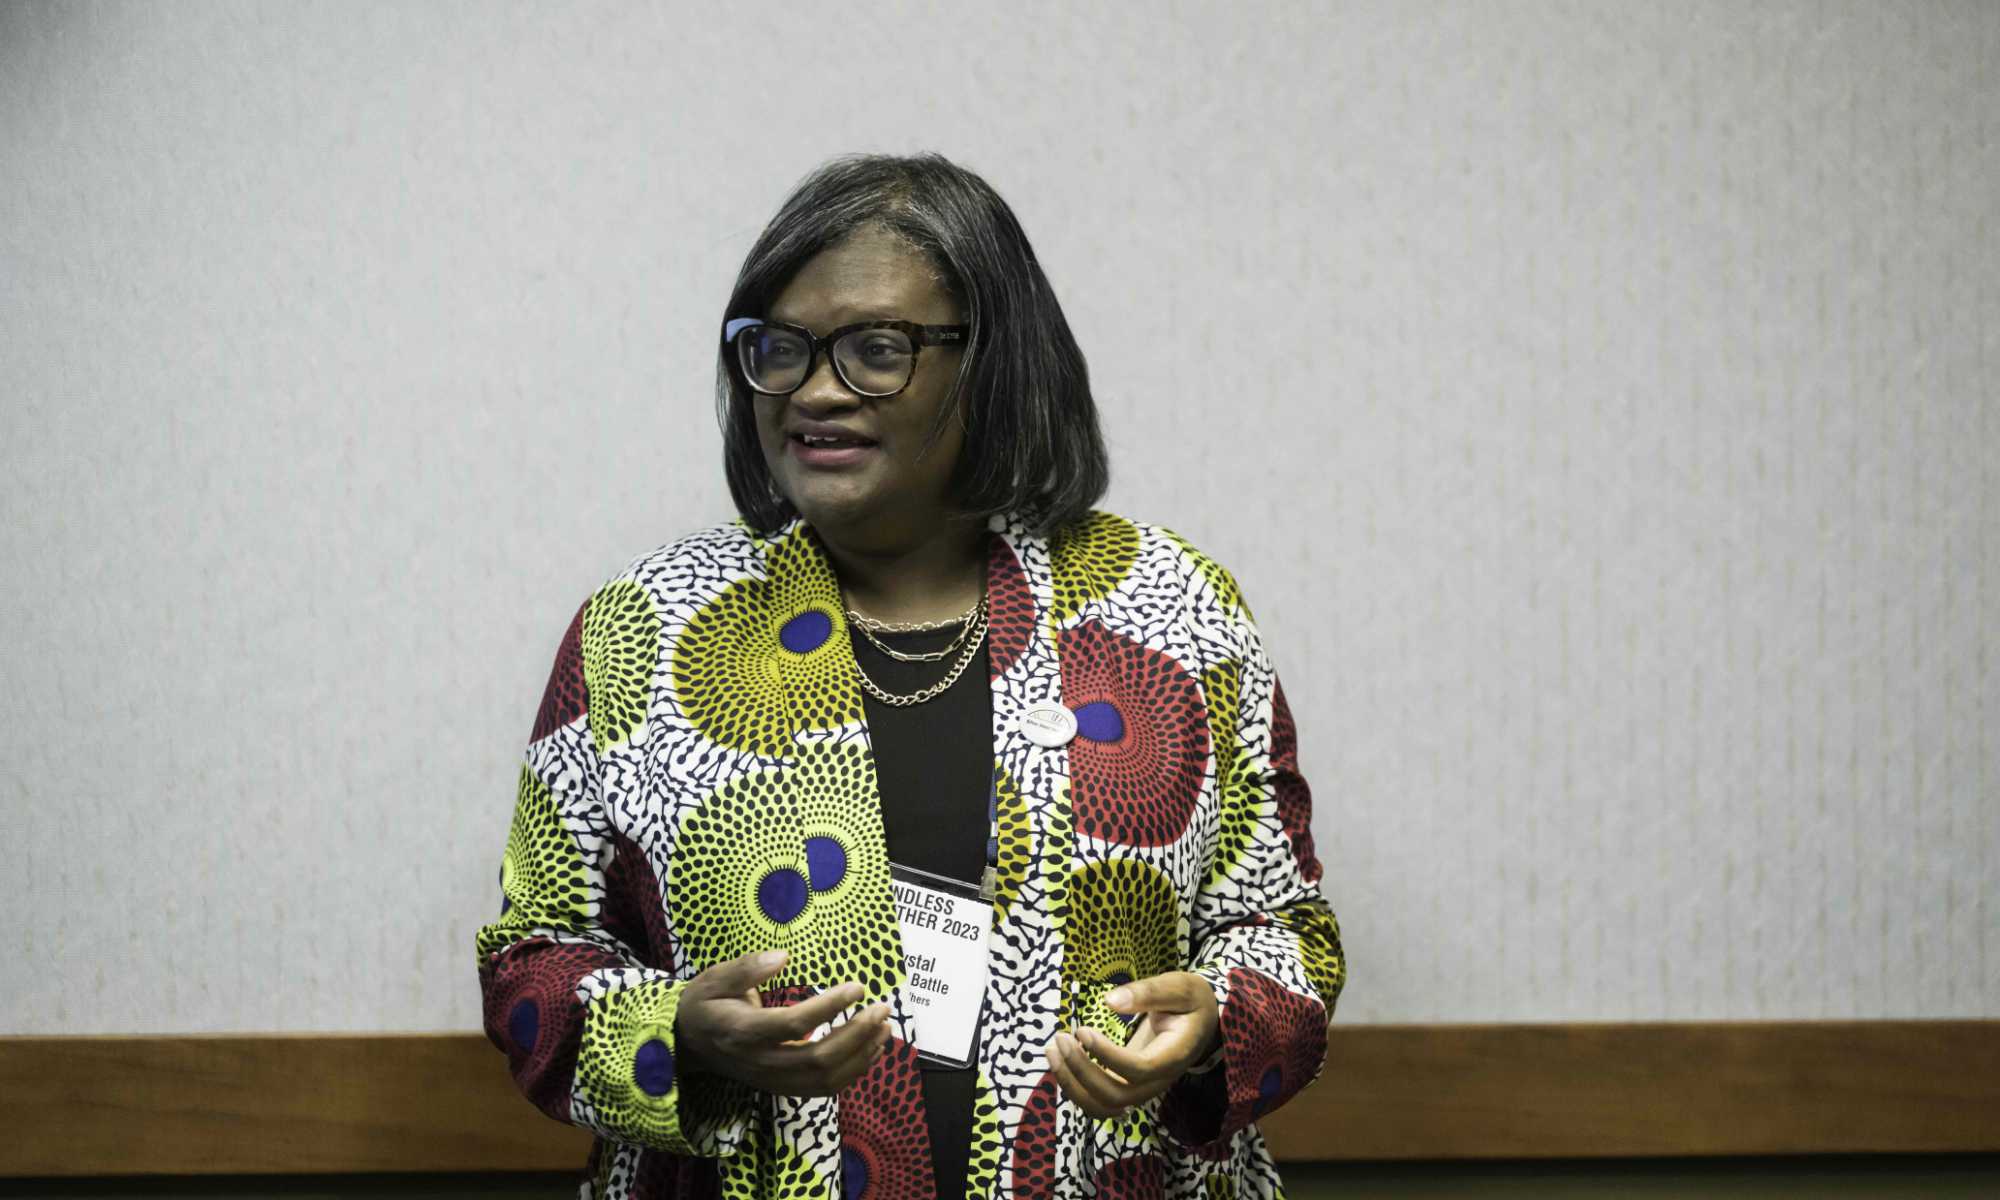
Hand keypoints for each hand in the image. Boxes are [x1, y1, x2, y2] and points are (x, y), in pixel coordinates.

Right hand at [674, 949, 890, 1096]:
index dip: (828, 1007)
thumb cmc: (704, 1005)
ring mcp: (771, 1079)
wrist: (686, 1045)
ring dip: (861, 1056)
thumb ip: (746, 968)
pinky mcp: (781, 1087)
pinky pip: (822, 1089)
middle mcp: (760, 1061)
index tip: (857, 987)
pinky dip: (852, 1072)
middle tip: (881, 1008)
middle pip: (816, 1058)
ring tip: (884, 1028)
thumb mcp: (713, 978)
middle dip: (856, 1034)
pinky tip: (869, 1049)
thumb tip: (782, 956)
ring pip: (824, 1079)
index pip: (792, 1024)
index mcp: (742, 1031)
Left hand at [1045, 971, 1219, 1118]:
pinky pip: (1099, 1101)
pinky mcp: (1128, 1086)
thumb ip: (1148, 992)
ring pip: (1103, 1107)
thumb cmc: (1190, 1001)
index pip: (1138, 1069)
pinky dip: (1075, 1088)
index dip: (1106, 1055)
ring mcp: (1143, 1088)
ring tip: (1052, 1051)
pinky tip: (1060, 1061)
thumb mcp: (1179, 986)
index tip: (1082, 1030)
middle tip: (1061, 1039)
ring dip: (1072, 1085)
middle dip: (1082, 1072)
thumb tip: (1109, 1001)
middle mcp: (1158, 1081)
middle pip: (1116, 1096)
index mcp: (1173, 1056)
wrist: (1201, 1021)